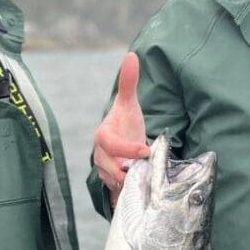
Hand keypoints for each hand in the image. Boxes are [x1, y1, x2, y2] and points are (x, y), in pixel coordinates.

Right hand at [92, 52, 149, 203]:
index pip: (109, 144)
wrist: (122, 146)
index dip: (126, 148)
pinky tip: (145, 191)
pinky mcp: (112, 186)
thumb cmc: (125, 123)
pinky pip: (120, 193)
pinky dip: (131, 193)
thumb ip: (128, 83)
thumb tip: (131, 55)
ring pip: (115, 183)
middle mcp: (100, 157)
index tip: (145, 150)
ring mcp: (105, 173)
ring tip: (148, 181)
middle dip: (127, 171)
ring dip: (132, 183)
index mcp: (102, 137)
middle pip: (110, 168)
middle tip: (147, 170)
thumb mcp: (128, 104)